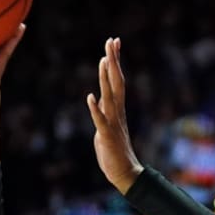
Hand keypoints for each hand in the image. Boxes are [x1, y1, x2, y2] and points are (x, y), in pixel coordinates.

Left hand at [86, 37, 142, 193]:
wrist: (124, 173)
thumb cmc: (114, 151)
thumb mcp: (104, 126)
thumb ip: (102, 111)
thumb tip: (97, 99)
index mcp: (116, 109)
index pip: (116, 80)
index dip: (115, 61)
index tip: (114, 42)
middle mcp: (117, 112)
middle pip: (116, 82)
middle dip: (113, 61)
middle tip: (112, 41)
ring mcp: (113, 123)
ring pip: (109, 96)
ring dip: (106, 78)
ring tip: (103, 59)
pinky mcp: (106, 136)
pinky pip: (100, 120)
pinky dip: (95, 109)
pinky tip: (90, 97)